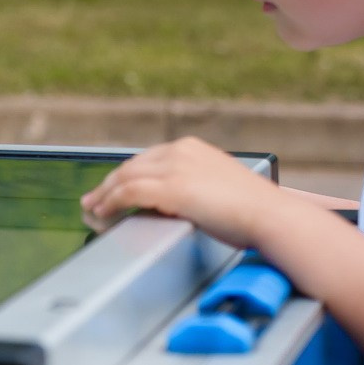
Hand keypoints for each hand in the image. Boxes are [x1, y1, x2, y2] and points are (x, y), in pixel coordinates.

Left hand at [78, 137, 283, 251]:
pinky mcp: (171, 187)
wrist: (271, 216)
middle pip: (131, 166)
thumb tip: (177, 203)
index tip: (112, 188)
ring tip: (92, 210)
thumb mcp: (219, 189)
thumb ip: (195, 188)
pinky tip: (104, 214)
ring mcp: (174, 167)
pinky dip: (111, 203)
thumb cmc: (254, 211)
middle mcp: (180, 151)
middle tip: (92, 200)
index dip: (126, 176)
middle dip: (108, 184)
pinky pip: (128, 193)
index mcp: (192, 148)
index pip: (148, 160)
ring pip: (124, 178)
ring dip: (104, 195)